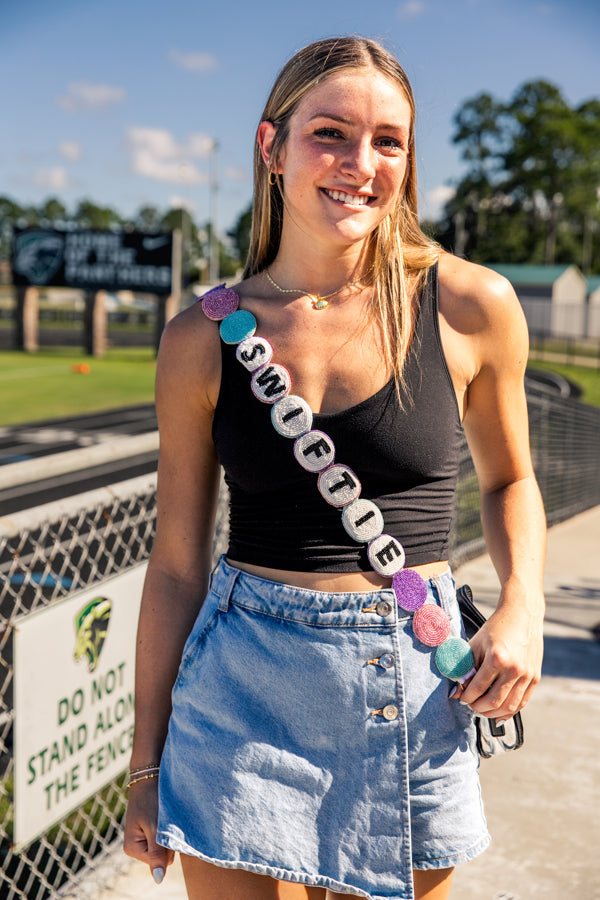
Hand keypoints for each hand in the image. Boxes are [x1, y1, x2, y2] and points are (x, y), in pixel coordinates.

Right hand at [124, 778, 173, 882]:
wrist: (149, 775)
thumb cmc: (150, 798)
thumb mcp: (155, 826)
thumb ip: (157, 853)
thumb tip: (158, 880)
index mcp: (132, 848)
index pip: (160, 861)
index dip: (167, 845)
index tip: (163, 825)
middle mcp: (136, 846)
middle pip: (163, 856)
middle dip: (168, 839)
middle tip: (165, 818)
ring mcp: (142, 838)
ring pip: (165, 846)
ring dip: (169, 832)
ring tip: (164, 815)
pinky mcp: (149, 829)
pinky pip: (164, 837)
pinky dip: (168, 827)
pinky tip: (164, 815)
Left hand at [452, 593, 543, 719]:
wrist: (522, 614)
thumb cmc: (496, 628)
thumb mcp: (476, 644)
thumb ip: (464, 667)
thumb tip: (456, 690)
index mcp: (497, 658)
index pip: (477, 688)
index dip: (466, 696)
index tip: (461, 697)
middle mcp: (514, 669)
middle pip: (493, 702)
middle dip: (478, 707)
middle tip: (471, 704)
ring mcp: (527, 675)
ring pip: (509, 707)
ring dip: (493, 713)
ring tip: (482, 708)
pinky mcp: (535, 677)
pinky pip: (522, 702)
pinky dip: (509, 711)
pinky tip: (499, 711)